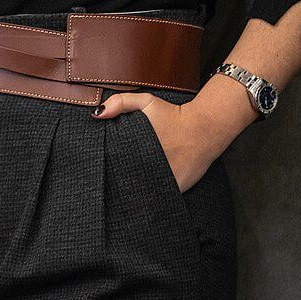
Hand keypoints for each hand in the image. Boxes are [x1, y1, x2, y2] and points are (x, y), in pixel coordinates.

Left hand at [92, 90, 220, 192]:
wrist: (204, 126)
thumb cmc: (173, 114)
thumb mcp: (146, 101)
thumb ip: (121, 102)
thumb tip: (96, 114)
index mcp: (135, 148)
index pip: (114, 166)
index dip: (109, 169)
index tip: (107, 170)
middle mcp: (148, 166)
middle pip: (126, 181)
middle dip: (121, 182)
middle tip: (119, 182)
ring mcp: (164, 179)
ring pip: (144, 192)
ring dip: (138, 192)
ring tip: (134, 190)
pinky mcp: (178, 187)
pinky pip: (162, 197)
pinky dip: (156, 198)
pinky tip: (151, 195)